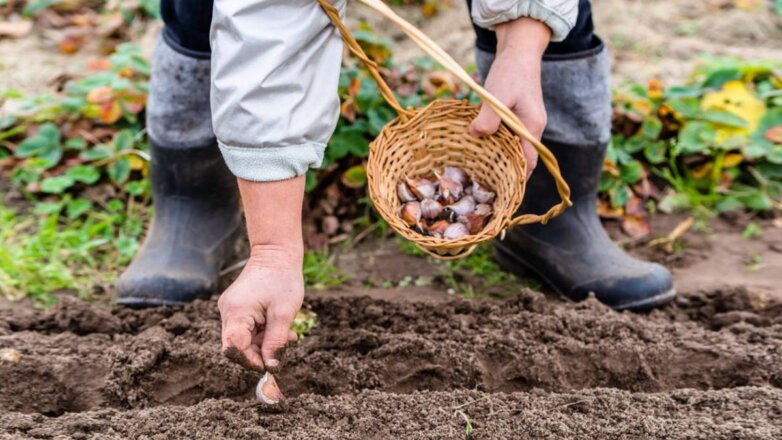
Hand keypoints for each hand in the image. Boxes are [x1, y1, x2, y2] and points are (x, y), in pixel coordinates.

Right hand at [218, 245, 302, 371]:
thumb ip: (276, 342)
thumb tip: (271, 367)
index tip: (270, 364)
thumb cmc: (282, 280)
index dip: (250, 360)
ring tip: (287, 333)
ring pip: (243, 338)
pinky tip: (278, 326)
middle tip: (284, 345)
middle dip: (260, 351)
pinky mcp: (236, 307)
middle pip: (237, 345)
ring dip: (264, 341)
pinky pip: (246, 328)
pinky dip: (262, 332)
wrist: (277, 253)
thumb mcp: (284, 314)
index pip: (233, 348)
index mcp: (236, 312)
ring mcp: (230, 309)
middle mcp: (228, 311)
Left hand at [469, 17, 551, 178]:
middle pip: (521, 158)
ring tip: (479, 170)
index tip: (502, 192)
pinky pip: (507, 136)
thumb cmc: (510, 72)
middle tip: (485, 185)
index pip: (529, 162)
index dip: (517, 179)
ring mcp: (524, 122)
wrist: (518, 52)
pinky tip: (479, 145)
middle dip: (506, 172)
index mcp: (531, 127)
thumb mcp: (497, 95)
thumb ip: (488, 118)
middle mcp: (531, 128)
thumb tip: (475, 136)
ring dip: (499, 157)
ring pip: (512, 147)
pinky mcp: (515, 116)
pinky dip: (495, 143)